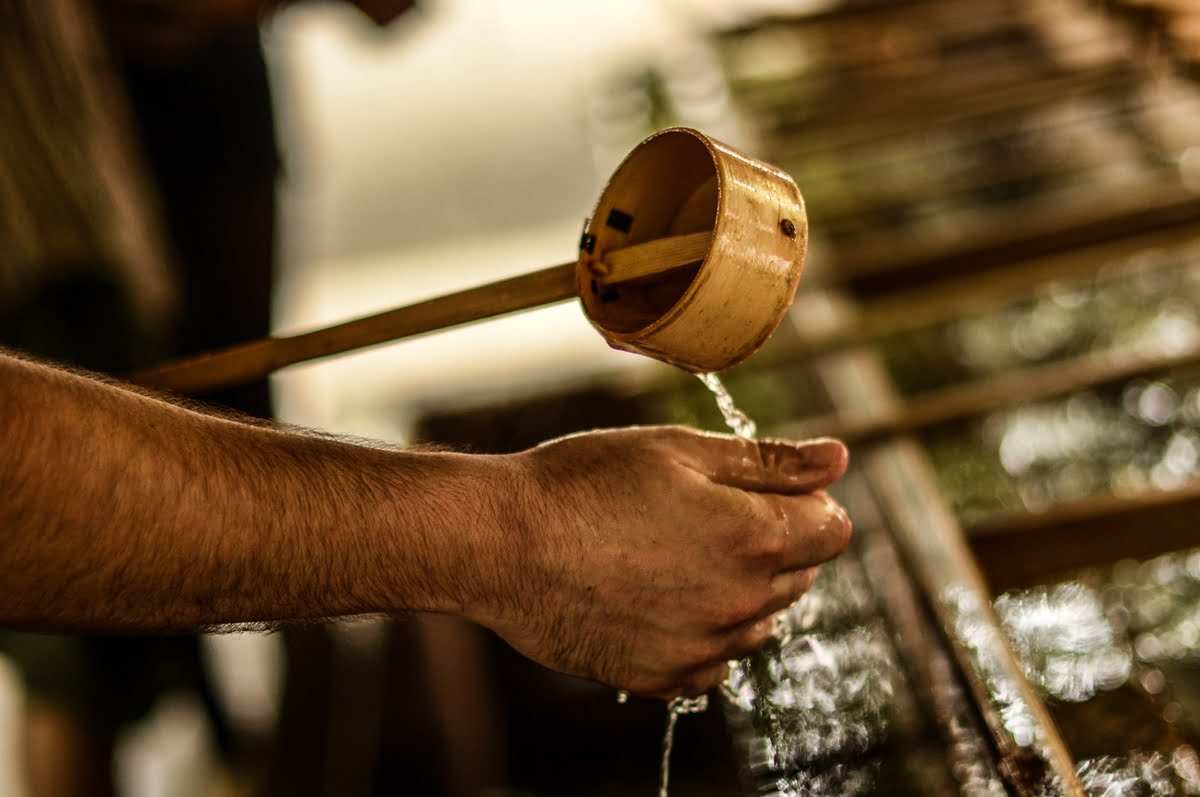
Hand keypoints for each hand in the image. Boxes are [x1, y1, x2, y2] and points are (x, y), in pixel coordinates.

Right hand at [468, 426, 850, 698]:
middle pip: (800, 576)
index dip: (806, 501)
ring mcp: (701, 649)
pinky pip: (712, 663)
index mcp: (755, 537)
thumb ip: (768, 461)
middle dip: (773, 543)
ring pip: (758, 623)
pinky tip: (656, 598)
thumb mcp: (678, 450)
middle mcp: (740, 603)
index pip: (831, 528)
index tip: (763, 490)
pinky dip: (701, 634)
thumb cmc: (584, 482)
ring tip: (674, 556)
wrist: (500, 544)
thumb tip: (838, 457)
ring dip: (741, 591)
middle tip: (705, 515)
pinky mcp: (661, 678)